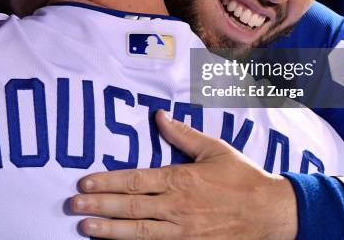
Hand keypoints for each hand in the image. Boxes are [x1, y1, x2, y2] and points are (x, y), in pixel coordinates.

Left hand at [70, 110, 297, 238]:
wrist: (270, 212)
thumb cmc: (242, 177)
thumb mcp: (213, 149)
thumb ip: (182, 134)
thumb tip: (159, 116)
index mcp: (180, 179)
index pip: (135, 180)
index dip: (107, 182)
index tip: (84, 183)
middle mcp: (177, 206)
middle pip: (130, 206)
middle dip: (98, 206)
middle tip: (73, 206)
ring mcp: (182, 231)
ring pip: (138, 231)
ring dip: (109, 230)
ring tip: (84, 227)